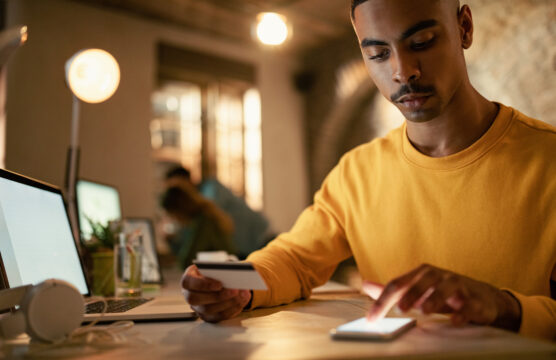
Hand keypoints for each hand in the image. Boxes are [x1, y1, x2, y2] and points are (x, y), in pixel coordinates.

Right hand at [181, 265, 251, 321]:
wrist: (218, 279)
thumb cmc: (215, 271)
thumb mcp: (215, 267)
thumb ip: (220, 270)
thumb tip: (232, 274)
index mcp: (188, 279)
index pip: (188, 282)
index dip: (203, 284)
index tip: (220, 284)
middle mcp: (189, 295)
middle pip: (197, 299)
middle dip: (218, 296)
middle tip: (235, 291)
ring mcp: (197, 308)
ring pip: (209, 310)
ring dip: (229, 303)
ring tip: (243, 295)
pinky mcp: (207, 316)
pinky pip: (218, 316)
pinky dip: (233, 309)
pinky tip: (243, 301)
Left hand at [365, 264, 520, 330]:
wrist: (484, 298)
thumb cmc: (444, 294)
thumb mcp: (418, 290)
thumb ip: (394, 290)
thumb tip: (366, 285)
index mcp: (422, 273)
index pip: (398, 284)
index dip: (383, 300)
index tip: (372, 318)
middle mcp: (439, 275)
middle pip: (423, 281)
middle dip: (412, 293)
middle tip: (401, 308)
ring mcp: (458, 286)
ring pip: (447, 288)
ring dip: (435, 298)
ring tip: (425, 310)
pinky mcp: (475, 300)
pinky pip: (469, 305)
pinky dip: (462, 312)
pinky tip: (454, 320)